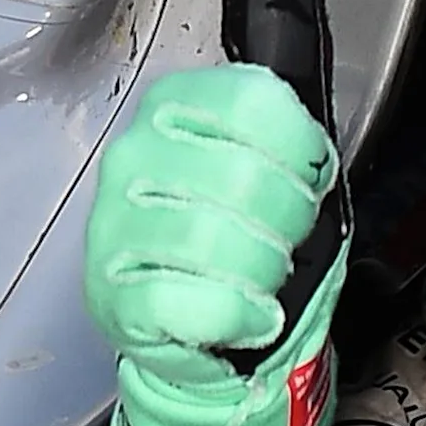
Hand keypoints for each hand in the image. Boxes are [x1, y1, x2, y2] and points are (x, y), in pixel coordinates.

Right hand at [87, 63, 345, 425]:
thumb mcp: (275, 172)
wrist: (199, 324)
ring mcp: (114, 226)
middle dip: (288, 219)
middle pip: (242, 176)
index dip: (300, 148)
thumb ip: (291, 145)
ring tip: (261, 279)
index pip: (254, 101)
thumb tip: (311, 155)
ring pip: (217, 242)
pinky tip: (244, 315)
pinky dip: (240, 317)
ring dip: (264, 271)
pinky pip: (198, 304)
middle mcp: (134, 156)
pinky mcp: (113, 296)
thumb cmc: (242, 238)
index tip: (304, 175)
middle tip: (284, 239)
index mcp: (175, 108)